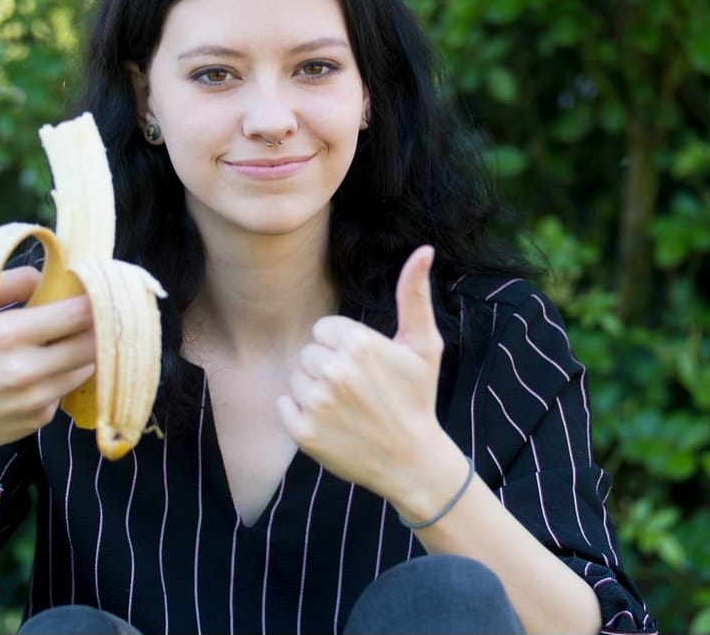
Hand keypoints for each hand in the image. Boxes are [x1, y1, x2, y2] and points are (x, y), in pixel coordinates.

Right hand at [0, 267, 96, 463]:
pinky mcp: (41, 417)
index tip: (102, 291)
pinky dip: (64, 376)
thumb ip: (10, 280)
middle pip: (93, 342)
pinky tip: (45, 371)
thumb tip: (51, 275)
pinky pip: (68, 388)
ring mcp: (36, 398)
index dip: (97, 300)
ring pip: (87, 365)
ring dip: (84, 351)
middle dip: (99, 326)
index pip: (78, 314)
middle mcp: (25, 370)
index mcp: (7, 335)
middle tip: (99, 314)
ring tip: (66, 340)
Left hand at [277, 246, 462, 507]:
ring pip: (296, 379)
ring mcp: (317, 403)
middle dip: (329, 369)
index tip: (367, 369)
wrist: (413, 460)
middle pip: (309, 354)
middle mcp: (335, 372)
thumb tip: (424, 249)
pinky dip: (300, 415)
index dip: (344, 348)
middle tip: (359, 391)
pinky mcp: (303, 432)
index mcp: (359, 344)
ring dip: (315, 392)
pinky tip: (330, 424)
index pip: (324, 331)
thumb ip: (415, 295)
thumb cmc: (418, 397)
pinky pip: (284, 406)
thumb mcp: (424, 345)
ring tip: (346, 408)